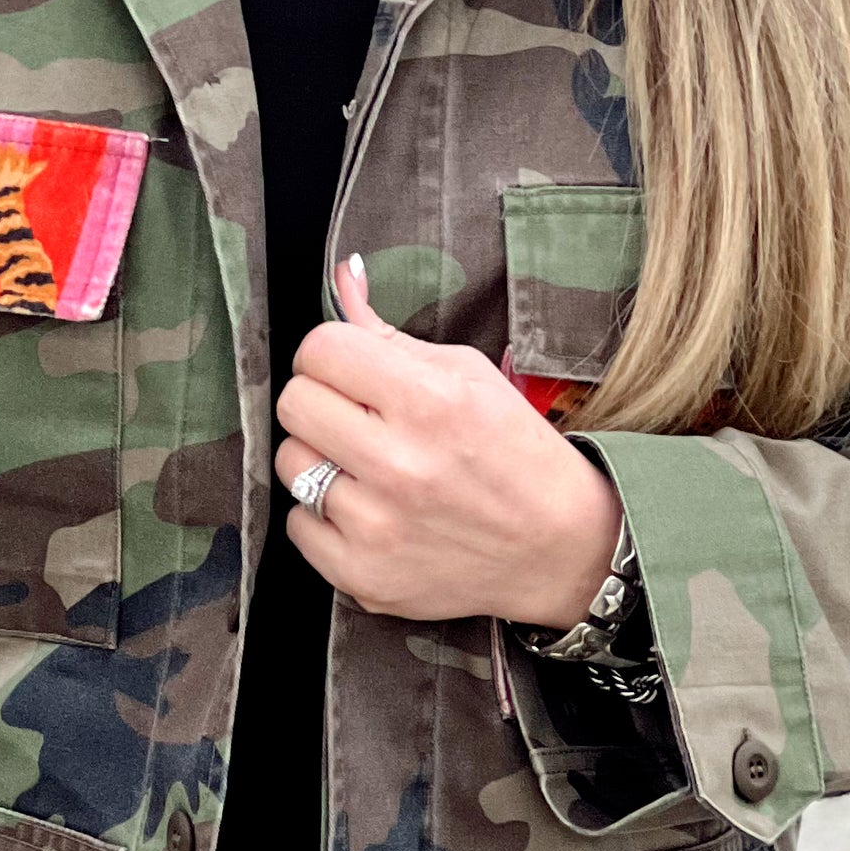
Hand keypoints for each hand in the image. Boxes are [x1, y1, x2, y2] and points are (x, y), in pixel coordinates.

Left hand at [275, 257, 622, 625]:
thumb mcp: (468, 375)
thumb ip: (389, 331)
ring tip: (368, 466)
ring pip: (290, 463)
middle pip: (293, 402)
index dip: (332, 354)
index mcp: (430, 402)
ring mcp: (378, 527)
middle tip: (358, 417)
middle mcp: (400, 466)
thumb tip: (343, 275)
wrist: (559, 549)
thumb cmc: (514, 453)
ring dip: (322, 458)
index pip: (320, 349)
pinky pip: (297, 525)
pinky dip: (324, 517)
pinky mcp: (364, 575)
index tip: (351, 369)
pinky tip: (370, 511)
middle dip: (322, 401)